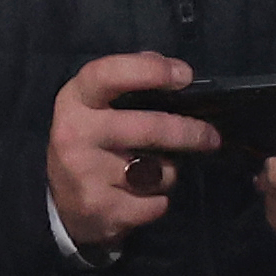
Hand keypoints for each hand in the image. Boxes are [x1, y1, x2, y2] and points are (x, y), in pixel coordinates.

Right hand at [44, 48, 215, 250]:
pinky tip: (139, 199)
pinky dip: (158, 202)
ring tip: (151, 174)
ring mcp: (85, 173)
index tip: (185, 76)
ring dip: (167, 173)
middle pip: (149, 129)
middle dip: (189, 133)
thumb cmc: (92, 146)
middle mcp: (75, 134)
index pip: (108, 75)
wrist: (64, 207)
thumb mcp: (96, 108)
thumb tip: (170, 67)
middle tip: (211, 137)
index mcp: (76, 101)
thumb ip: (129, 83)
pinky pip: (155, 204)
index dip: (150, 72)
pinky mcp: (99, 208)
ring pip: (158, 171)